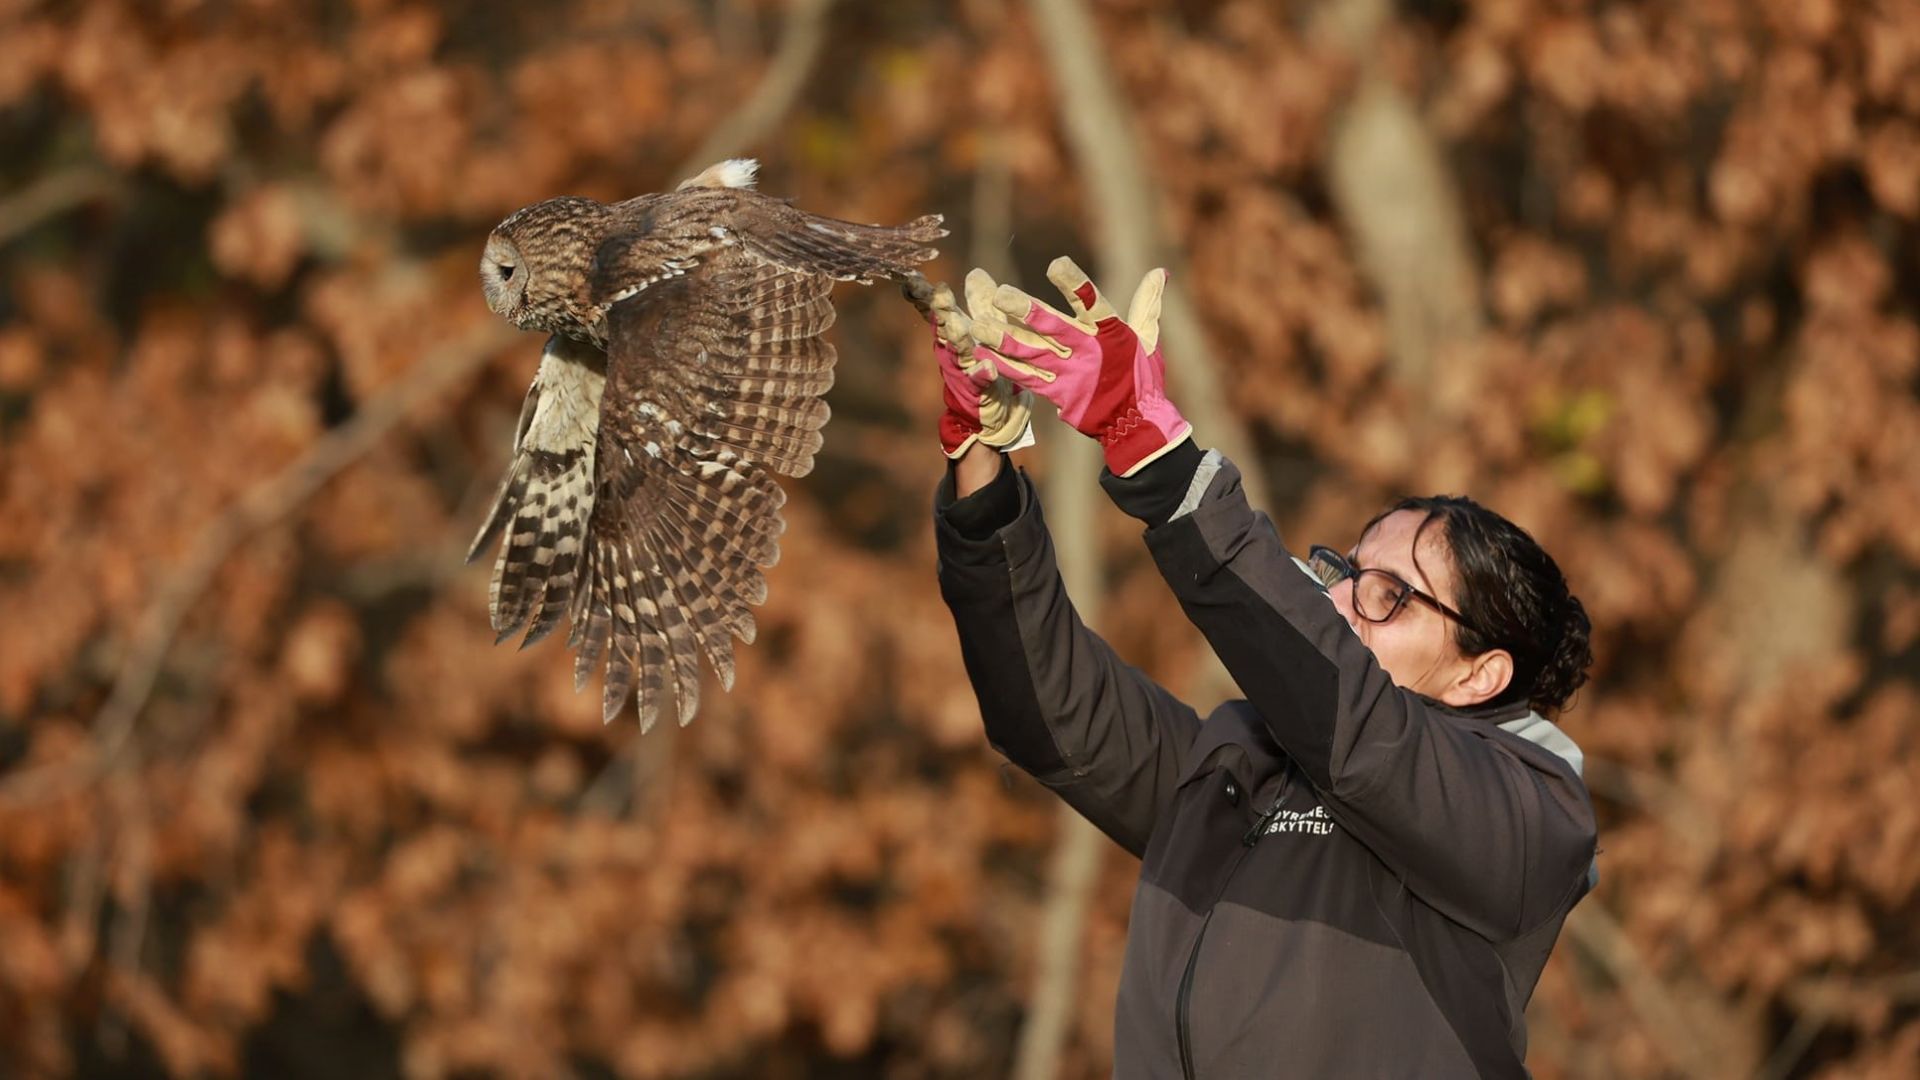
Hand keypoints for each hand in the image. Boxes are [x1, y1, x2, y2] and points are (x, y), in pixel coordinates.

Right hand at [902, 272, 1034, 458]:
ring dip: (956, 338)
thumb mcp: (985, 331)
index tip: (911, 278)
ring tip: (956, 326)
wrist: (990, 414)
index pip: (934, 309)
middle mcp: (951, 350)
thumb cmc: (986, 366)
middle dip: (939, 310)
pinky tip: (987, 368)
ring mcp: (963, 370)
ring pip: (958, 351)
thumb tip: (975, 273)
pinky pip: (980, 381)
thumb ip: (980, 304)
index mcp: (953, 332)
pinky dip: (982, 374)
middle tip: (939, 293)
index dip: (922, 295)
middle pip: (943, 326)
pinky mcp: (978, 391)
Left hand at [968, 256, 1189, 476]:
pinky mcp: (1059, 395)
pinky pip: (1027, 378)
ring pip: (1033, 352)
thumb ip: (1147, 304)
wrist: (1135, 424)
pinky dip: (1004, 366)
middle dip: (1026, 311)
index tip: (1056, 264)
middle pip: (1053, 327)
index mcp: (1112, 333)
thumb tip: (1159, 272)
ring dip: (1004, 338)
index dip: (1075, 283)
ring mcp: (1072, 374)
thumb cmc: (1142, 378)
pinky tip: (982, 353)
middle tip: (1000, 294)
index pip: (1092, 302)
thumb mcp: (1148, 339)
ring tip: (979, 324)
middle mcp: (1089, 351)